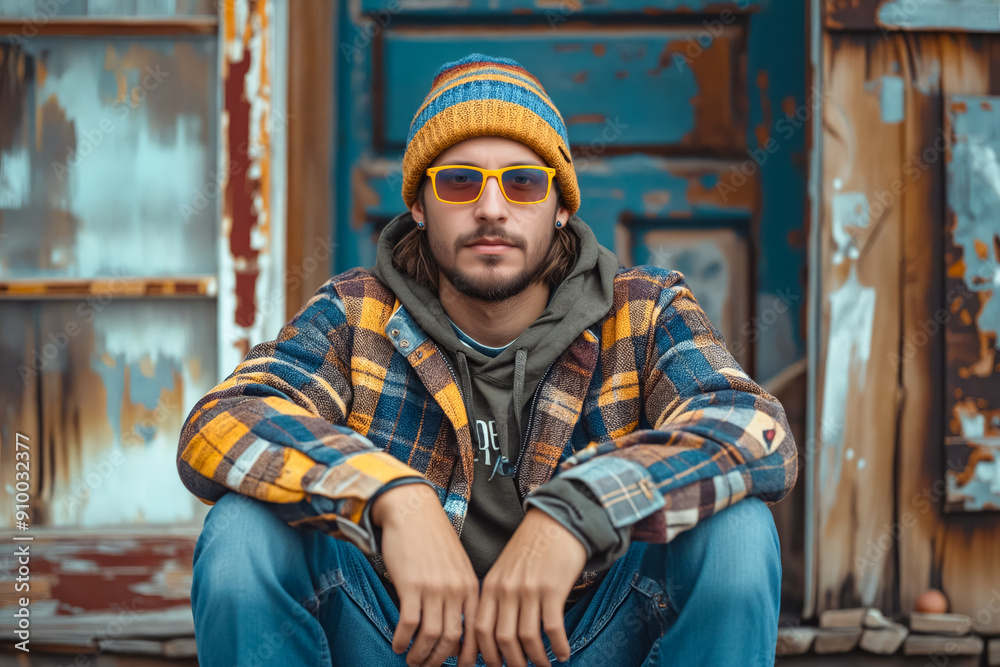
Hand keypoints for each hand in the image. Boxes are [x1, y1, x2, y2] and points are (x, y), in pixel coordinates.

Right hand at [372, 483, 480, 666]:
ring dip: (419, 655)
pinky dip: (402, 640)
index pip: (475, 632)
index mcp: (471, 586)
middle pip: (451, 640)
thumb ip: (460, 594)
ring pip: (431, 637)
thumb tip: (455, 629)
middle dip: (438, 661)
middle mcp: (456, 590)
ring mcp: (434, 588)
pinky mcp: (412, 585)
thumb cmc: (432, 538)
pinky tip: (397, 644)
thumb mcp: (457, 566)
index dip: (467, 656)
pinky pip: (409, 624)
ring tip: (411, 660)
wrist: (412, 510)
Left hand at [475, 508, 586, 666]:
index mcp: (490, 586)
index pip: (480, 630)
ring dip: (536, 660)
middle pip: (502, 639)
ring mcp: (529, 589)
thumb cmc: (532, 548)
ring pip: (527, 638)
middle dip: (511, 663)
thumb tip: (496, 634)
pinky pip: (552, 628)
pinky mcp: (552, 588)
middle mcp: (506, 590)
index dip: (486, 655)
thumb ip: (497, 597)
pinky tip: (563, 654)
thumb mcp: (505, 570)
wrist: (557, 521)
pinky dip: (558, 647)